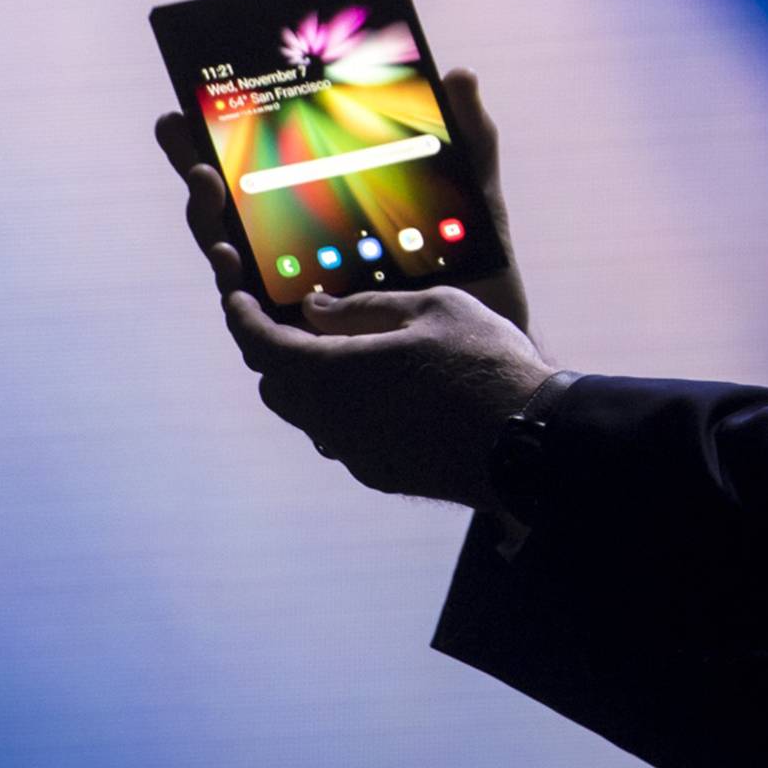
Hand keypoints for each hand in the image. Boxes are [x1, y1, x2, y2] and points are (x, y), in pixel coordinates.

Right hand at [151, 64, 533, 335]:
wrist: (496, 334)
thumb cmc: (475, 264)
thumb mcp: (473, 196)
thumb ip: (468, 140)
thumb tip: (459, 74)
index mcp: (319, 213)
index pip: (255, 173)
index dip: (212, 146)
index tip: (181, 112)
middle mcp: (294, 255)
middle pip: (228, 216)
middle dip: (199, 180)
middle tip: (195, 155)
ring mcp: (293, 299)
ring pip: (231, 264)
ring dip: (212, 227)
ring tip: (207, 190)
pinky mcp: (306, 345)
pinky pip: (257, 324)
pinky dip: (239, 292)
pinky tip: (233, 267)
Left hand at [219, 284, 555, 509]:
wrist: (529, 441)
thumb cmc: (483, 363)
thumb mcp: (431, 309)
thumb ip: (364, 308)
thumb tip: (314, 310)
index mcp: (331, 372)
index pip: (259, 343)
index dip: (241, 316)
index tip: (238, 295)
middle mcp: (329, 419)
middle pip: (275, 385)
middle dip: (277, 351)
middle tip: (302, 321)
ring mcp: (352, 452)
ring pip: (307, 415)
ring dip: (311, 384)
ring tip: (347, 353)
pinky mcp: (378, 473)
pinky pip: (341, 436)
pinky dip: (344, 410)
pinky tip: (383, 391)